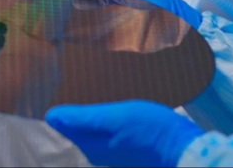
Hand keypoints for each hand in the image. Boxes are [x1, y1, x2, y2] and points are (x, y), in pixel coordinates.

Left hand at [46, 100, 202, 167]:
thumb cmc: (147, 131)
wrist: (182, 148)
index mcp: (90, 146)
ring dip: (90, 110)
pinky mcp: (126, 145)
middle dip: (74, 108)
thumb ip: (82, 118)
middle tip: (72, 80)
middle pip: (78, 127)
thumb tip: (50, 116)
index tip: (56, 85)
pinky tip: (111, 101)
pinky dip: (105, 115)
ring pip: (92, 127)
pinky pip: (107, 128)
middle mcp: (98, 152)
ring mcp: (113, 150)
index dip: (61, 107)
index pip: (65, 125)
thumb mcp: (113, 118)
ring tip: (90, 86)